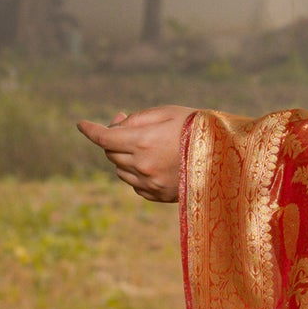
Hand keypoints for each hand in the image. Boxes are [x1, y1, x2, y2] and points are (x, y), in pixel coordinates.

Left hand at [77, 104, 192, 203]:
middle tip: (126, 126)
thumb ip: (136, 119)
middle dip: (113, 140)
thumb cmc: (197, 127)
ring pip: (121, 171)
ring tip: (147, 146)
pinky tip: (155, 163)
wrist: (227, 156)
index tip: (81, 124)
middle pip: (111, 154)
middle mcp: (142, 165)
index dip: (89, 130)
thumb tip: (114, 126)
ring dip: (125, 158)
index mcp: (143, 142)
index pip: (104, 138)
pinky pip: (135, 185)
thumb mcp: (166, 113)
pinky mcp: (158, 195)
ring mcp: (150, 183)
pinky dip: (137, 173)